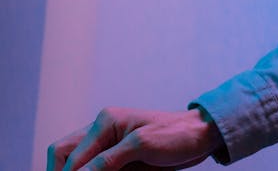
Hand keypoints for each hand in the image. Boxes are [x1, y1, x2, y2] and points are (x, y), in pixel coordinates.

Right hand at [48, 107, 219, 170]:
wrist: (203, 137)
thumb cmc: (178, 134)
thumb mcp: (142, 145)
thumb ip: (108, 160)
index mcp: (105, 122)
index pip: (69, 154)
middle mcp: (103, 132)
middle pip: (65, 156)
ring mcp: (110, 145)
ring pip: (80, 165)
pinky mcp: (120, 158)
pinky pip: (99, 169)